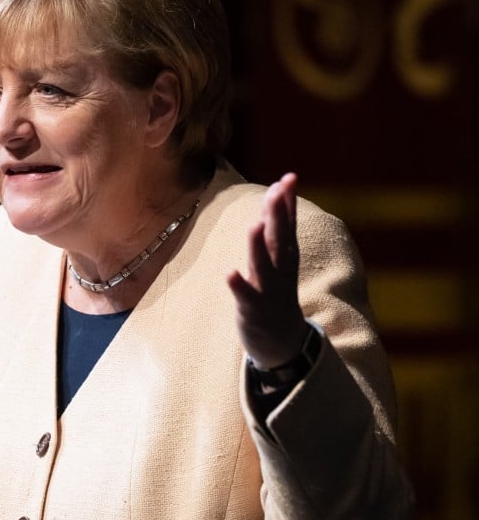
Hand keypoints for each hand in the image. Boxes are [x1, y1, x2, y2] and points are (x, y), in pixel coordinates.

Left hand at [226, 173, 309, 369]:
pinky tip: (230, 272)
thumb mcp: (279, 258)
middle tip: (277, 191)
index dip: (287, 202)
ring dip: (258, 246)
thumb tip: (280, 191)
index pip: (287, 225)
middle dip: (278, 216)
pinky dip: (238, 285)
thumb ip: (278, 226)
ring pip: (263, 266)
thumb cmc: (276, 291)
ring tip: (254, 225)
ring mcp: (267, 290)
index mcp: (284, 257)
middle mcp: (279, 270)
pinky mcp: (252, 309)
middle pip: (278, 240)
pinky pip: (245, 296)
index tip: (289, 178)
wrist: (283, 342)